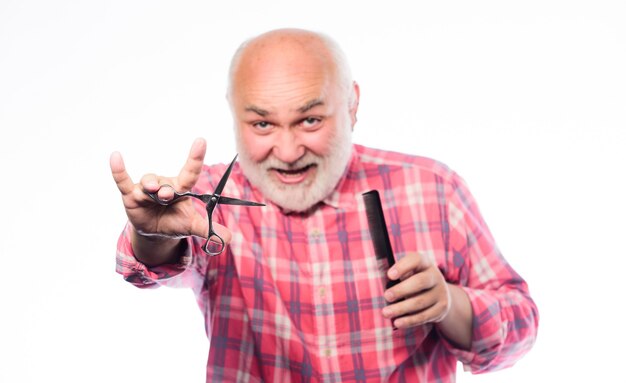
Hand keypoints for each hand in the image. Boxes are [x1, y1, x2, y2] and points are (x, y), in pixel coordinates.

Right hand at [110, 138, 231, 242]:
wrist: (155, 232)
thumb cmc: (175, 222)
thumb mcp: (192, 226)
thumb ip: (209, 229)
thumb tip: (229, 239)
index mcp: (181, 189)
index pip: (191, 171)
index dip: (196, 157)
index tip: (201, 141)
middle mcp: (164, 185)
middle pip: (166, 182)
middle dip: (166, 189)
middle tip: (167, 196)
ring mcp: (146, 189)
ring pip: (147, 181)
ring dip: (149, 185)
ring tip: (152, 191)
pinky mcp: (130, 195)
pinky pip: (122, 180)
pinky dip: (118, 170)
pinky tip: (115, 157)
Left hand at [381, 252, 450, 328]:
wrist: (438, 294)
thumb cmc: (414, 280)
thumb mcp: (409, 273)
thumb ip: (397, 276)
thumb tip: (383, 285)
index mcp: (425, 263)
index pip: (416, 260)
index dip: (403, 267)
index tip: (389, 275)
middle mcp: (435, 276)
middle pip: (420, 282)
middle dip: (401, 290)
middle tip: (387, 296)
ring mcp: (440, 292)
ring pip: (420, 301)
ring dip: (401, 308)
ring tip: (386, 312)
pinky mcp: (441, 308)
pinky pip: (424, 316)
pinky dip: (409, 320)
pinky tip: (398, 322)